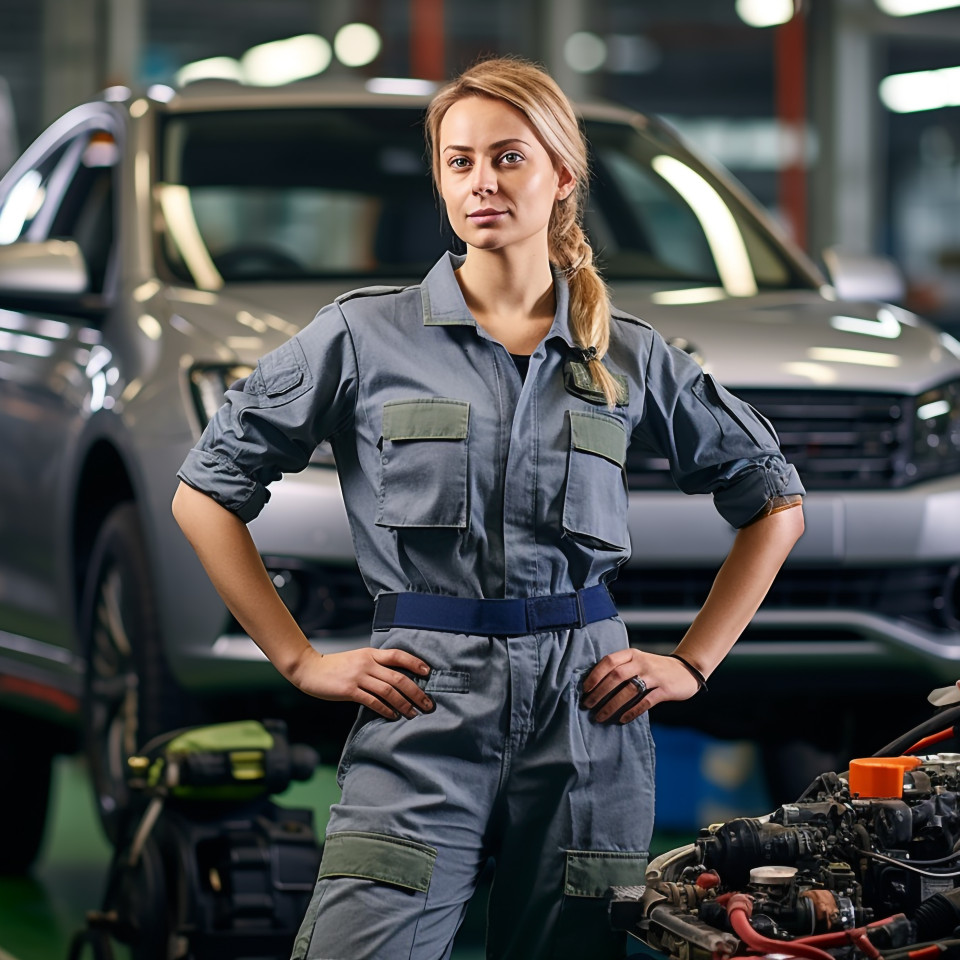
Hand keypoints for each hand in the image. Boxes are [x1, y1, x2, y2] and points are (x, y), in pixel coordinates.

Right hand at [291, 646, 434, 719]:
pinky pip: (372, 701)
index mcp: (371, 653)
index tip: (428, 672)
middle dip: (416, 692)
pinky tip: (393, 716)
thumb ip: (375, 664)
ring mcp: (358, 677)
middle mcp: (367, 663)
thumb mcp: (358, 658)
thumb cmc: (335, 666)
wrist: (309, 669)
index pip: (398, 655)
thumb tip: (396, 677)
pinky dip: (385, 709)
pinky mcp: (349, 690)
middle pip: (398, 677)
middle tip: (428, 704)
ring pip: (388, 691)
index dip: (415, 663)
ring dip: (404, 704)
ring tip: (413, 713)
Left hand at [582, 649, 699, 723]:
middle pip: (616, 676)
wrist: (687, 669)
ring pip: (628, 690)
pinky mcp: (665, 689)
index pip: (609, 661)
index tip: (584, 689)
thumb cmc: (656, 668)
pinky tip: (622, 719)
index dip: (595, 675)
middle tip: (587, 705)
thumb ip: (621, 668)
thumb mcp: (638, 661)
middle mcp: (641, 662)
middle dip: (599, 692)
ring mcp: (654, 675)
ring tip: (600, 716)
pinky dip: (632, 711)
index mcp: (632, 654)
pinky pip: (645, 702)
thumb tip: (595, 685)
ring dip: (611, 705)